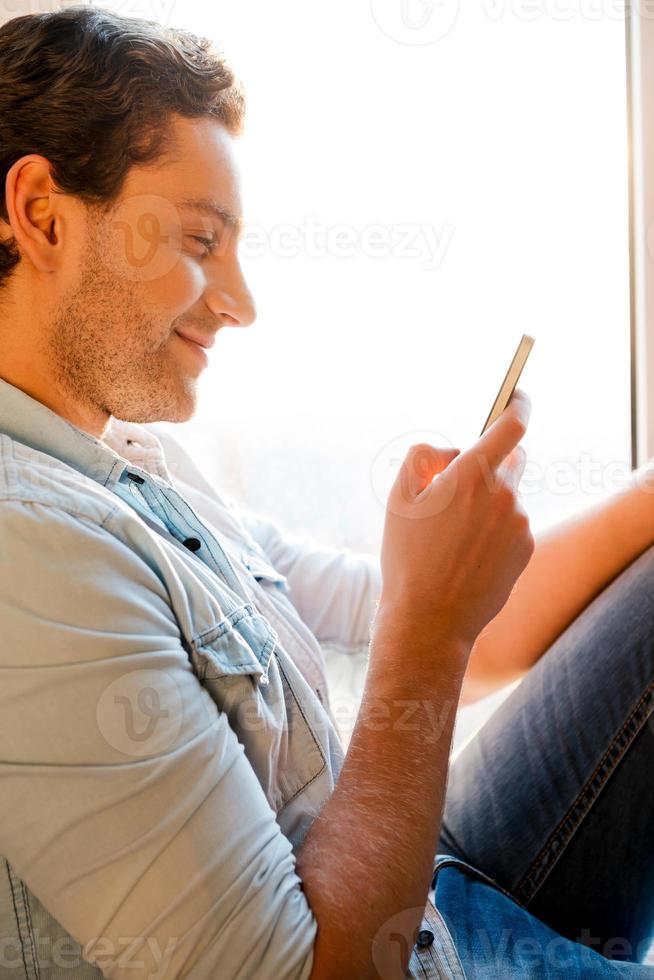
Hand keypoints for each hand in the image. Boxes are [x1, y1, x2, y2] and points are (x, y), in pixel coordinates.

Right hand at [375, 389, 534, 653]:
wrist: (430, 619)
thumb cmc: (408, 557)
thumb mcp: (398, 498)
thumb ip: (422, 458)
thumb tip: (450, 453)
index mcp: (472, 476)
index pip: (511, 425)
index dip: (517, 404)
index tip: (516, 396)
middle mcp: (504, 495)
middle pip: (510, 459)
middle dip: (488, 465)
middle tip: (456, 490)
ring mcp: (519, 523)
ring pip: (508, 495)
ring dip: (488, 502)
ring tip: (453, 536)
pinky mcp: (526, 548)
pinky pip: (512, 524)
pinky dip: (495, 529)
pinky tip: (468, 553)